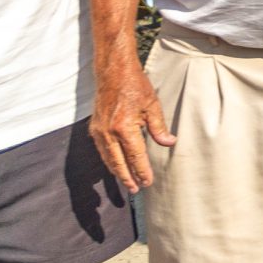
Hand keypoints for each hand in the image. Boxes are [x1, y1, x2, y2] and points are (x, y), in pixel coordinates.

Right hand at [91, 61, 174, 194]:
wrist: (112, 72)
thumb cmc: (135, 85)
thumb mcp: (152, 105)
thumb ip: (159, 127)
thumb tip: (168, 143)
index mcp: (124, 127)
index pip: (135, 156)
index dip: (142, 171)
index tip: (148, 182)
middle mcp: (108, 132)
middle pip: (118, 163)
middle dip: (128, 178)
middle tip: (137, 190)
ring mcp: (99, 131)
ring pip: (108, 158)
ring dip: (117, 172)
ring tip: (127, 182)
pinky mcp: (94, 128)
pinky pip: (102, 150)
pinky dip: (109, 160)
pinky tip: (116, 165)